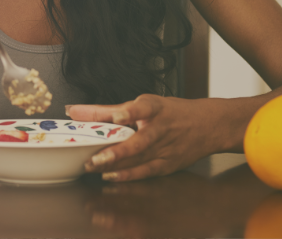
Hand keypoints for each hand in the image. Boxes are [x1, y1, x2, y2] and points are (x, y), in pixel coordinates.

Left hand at [67, 94, 218, 180]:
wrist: (208, 125)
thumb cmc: (170, 112)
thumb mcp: (143, 104)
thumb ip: (107, 110)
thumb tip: (73, 111)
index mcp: (156, 108)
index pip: (143, 107)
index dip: (130, 111)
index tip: (118, 114)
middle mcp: (161, 128)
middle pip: (138, 140)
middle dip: (115, 150)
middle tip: (92, 157)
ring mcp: (166, 148)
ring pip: (139, 159)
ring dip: (116, 164)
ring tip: (94, 166)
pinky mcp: (168, 164)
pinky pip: (146, 171)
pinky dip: (128, 175)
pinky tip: (111, 176)